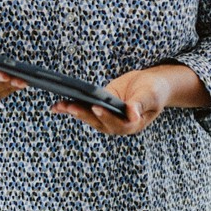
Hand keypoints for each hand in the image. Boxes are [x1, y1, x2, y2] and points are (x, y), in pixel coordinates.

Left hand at [51, 67, 169, 136]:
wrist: (150, 85)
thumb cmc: (154, 91)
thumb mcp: (150, 95)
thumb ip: (140, 104)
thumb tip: (132, 115)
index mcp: (133, 124)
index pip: (118, 124)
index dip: (107, 116)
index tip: (97, 107)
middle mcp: (117, 125)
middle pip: (99, 122)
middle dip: (84, 114)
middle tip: (72, 106)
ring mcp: (106, 118)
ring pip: (89, 117)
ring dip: (74, 111)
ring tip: (61, 105)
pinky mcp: (98, 109)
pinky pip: (84, 109)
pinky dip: (70, 107)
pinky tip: (57, 105)